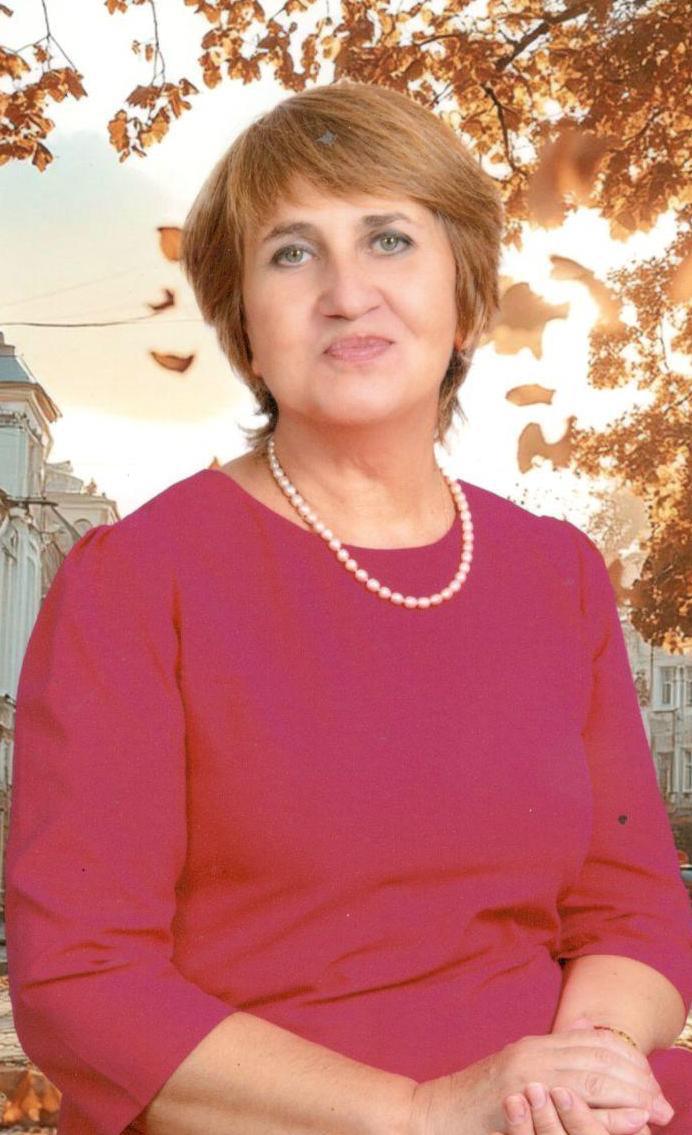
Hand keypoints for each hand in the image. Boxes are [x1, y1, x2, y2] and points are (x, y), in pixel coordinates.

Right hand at [408, 1026, 671, 1134]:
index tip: (651, 1083)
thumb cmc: (476, 1101)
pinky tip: (630, 1119)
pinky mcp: (523, 1097)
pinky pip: (578, 1102)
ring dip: (632, 1093)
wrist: (434, 1113)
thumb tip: (585, 1037)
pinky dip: (610, 1112)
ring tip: (654, 1110)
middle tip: (662, 1104)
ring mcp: (530, 1073)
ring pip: (596, 1075)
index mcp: (539, 1044)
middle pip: (603, 1056)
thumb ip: (551, 1058)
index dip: (630, 1060)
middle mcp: (537, 1052)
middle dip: (639, 1079)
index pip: (598, 1041)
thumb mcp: (516, 1071)